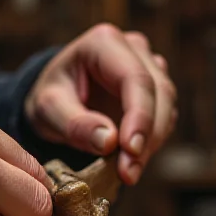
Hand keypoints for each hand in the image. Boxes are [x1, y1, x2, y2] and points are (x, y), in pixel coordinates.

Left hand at [24, 24, 176, 183]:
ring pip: (167, 106)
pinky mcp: (156, 90)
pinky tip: (131, 160)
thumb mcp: (48, 110)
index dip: (140, 117)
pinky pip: (164, 117)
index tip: (131, 151)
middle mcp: (134, 48)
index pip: (135, 79)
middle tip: (129, 173)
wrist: (56, 100)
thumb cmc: (50, 98)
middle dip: (148, 137)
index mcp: (104, 42)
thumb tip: (110, 141)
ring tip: (127, 171)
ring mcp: (149, 66)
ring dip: (152, 143)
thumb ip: (75, 125)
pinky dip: (152, 142)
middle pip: (159, 93)